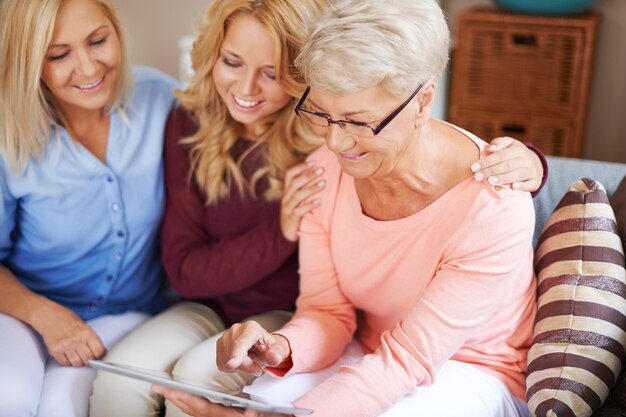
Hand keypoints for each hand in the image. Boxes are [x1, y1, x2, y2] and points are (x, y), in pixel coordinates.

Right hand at [31, 300, 104, 366]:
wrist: (47, 315)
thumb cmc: (65, 318)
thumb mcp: (83, 324)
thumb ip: (91, 337)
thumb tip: (99, 350)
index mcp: (86, 332)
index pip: (98, 351)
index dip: (100, 355)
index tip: (99, 356)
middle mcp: (77, 340)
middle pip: (88, 359)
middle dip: (90, 360)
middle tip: (88, 357)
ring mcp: (65, 346)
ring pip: (77, 363)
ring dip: (79, 362)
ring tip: (78, 356)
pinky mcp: (55, 351)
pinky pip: (65, 363)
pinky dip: (68, 361)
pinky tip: (68, 355)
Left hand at [152, 385, 292, 416]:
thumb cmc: (270, 416)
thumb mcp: (266, 414)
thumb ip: (258, 413)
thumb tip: (253, 411)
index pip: (201, 406)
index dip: (185, 398)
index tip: (170, 390)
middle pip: (191, 408)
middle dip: (173, 397)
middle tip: (155, 385)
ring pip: (193, 410)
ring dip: (179, 399)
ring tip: (165, 387)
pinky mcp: (220, 416)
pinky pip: (199, 410)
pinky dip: (189, 402)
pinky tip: (183, 395)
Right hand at [216, 321, 291, 375]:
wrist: (263, 348)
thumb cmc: (269, 348)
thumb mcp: (278, 351)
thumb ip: (276, 354)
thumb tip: (273, 358)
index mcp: (251, 328)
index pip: (242, 342)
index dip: (236, 354)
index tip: (231, 365)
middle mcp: (236, 329)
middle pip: (234, 354)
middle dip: (246, 366)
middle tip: (257, 367)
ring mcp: (225, 337)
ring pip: (226, 361)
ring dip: (240, 367)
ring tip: (250, 361)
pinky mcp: (220, 346)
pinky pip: (222, 364)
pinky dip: (233, 368)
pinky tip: (241, 361)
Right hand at [280, 160, 325, 241]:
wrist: (287, 230)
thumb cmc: (296, 209)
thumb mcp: (298, 196)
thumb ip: (304, 185)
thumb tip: (319, 170)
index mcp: (287, 189)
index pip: (290, 174)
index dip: (301, 167)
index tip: (314, 161)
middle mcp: (286, 197)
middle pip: (295, 183)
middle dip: (308, 175)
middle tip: (322, 169)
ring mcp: (288, 208)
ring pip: (298, 196)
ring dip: (311, 188)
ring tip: (324, 183)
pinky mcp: (292, 218)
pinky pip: (299, 211)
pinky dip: (309, 205)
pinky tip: (319, 201)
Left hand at [470, 137, 542, 191]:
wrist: (534, 163)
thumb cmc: (513, 153)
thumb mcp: (507, 144)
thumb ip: (498, 143)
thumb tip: (490, 149)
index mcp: (518, 149)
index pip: (500, 156)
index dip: (486, 162)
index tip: (473, 168)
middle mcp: (526, 160)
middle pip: (507, 166)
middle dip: (491, 171)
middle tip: (478, 177)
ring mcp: (532, 171)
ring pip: (517, 175)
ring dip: (503, 179)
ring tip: (490, 182)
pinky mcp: (535, 182)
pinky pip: (530, 184)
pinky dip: (522, 186)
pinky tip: (513, 187)